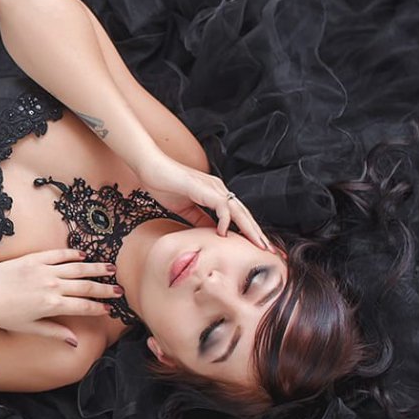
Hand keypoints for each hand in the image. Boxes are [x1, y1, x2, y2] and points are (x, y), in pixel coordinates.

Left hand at [0, 249, 118, 345]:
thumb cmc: (3, 316)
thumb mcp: (30, 328)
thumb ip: (55, 332)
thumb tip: (75, 342)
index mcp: (52, 305)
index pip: (83, 306)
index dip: (99, 308)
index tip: (110, 308)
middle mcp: (51, 286)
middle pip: (85, 286)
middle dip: (105, 288)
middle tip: (119, 289)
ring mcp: (42, 270)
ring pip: (76, 267)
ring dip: (95, 268)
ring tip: (110, 268)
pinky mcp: (32, 259)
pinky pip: (57, 254)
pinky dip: (72, 254)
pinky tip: (83, 254)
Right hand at [134, 153, 270, 250]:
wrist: (150, 168)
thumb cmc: (164, 185)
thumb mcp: (185, 209)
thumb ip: (200, 219)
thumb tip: (213, 233)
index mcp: (215, 194)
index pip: (238, 215)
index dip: (249, 231)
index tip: (256, 247)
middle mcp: (218, 189)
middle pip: (244, 214)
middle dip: (257, 233)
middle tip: (269, 250)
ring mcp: (212, 188)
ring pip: (238, 210)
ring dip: (250, 229)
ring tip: (258, 245)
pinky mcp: (203, 188)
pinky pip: (221, 206)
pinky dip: (225, 220)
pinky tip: (224, 233)